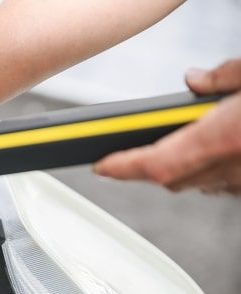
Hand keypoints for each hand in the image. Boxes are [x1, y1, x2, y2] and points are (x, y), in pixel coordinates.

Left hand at [94, 58, 240, 193]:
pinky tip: (211, 151)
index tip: (100, 167)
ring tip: (165, 146)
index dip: (123, 167)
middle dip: (144, 166)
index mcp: (226, 139)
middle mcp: (232, 169)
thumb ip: (223, 77)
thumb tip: (193, 80)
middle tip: (122, 155)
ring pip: (197, 183)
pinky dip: (208, 168)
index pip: (157, 163)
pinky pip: (223, 182)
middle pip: (172, 178)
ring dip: (178, 167)